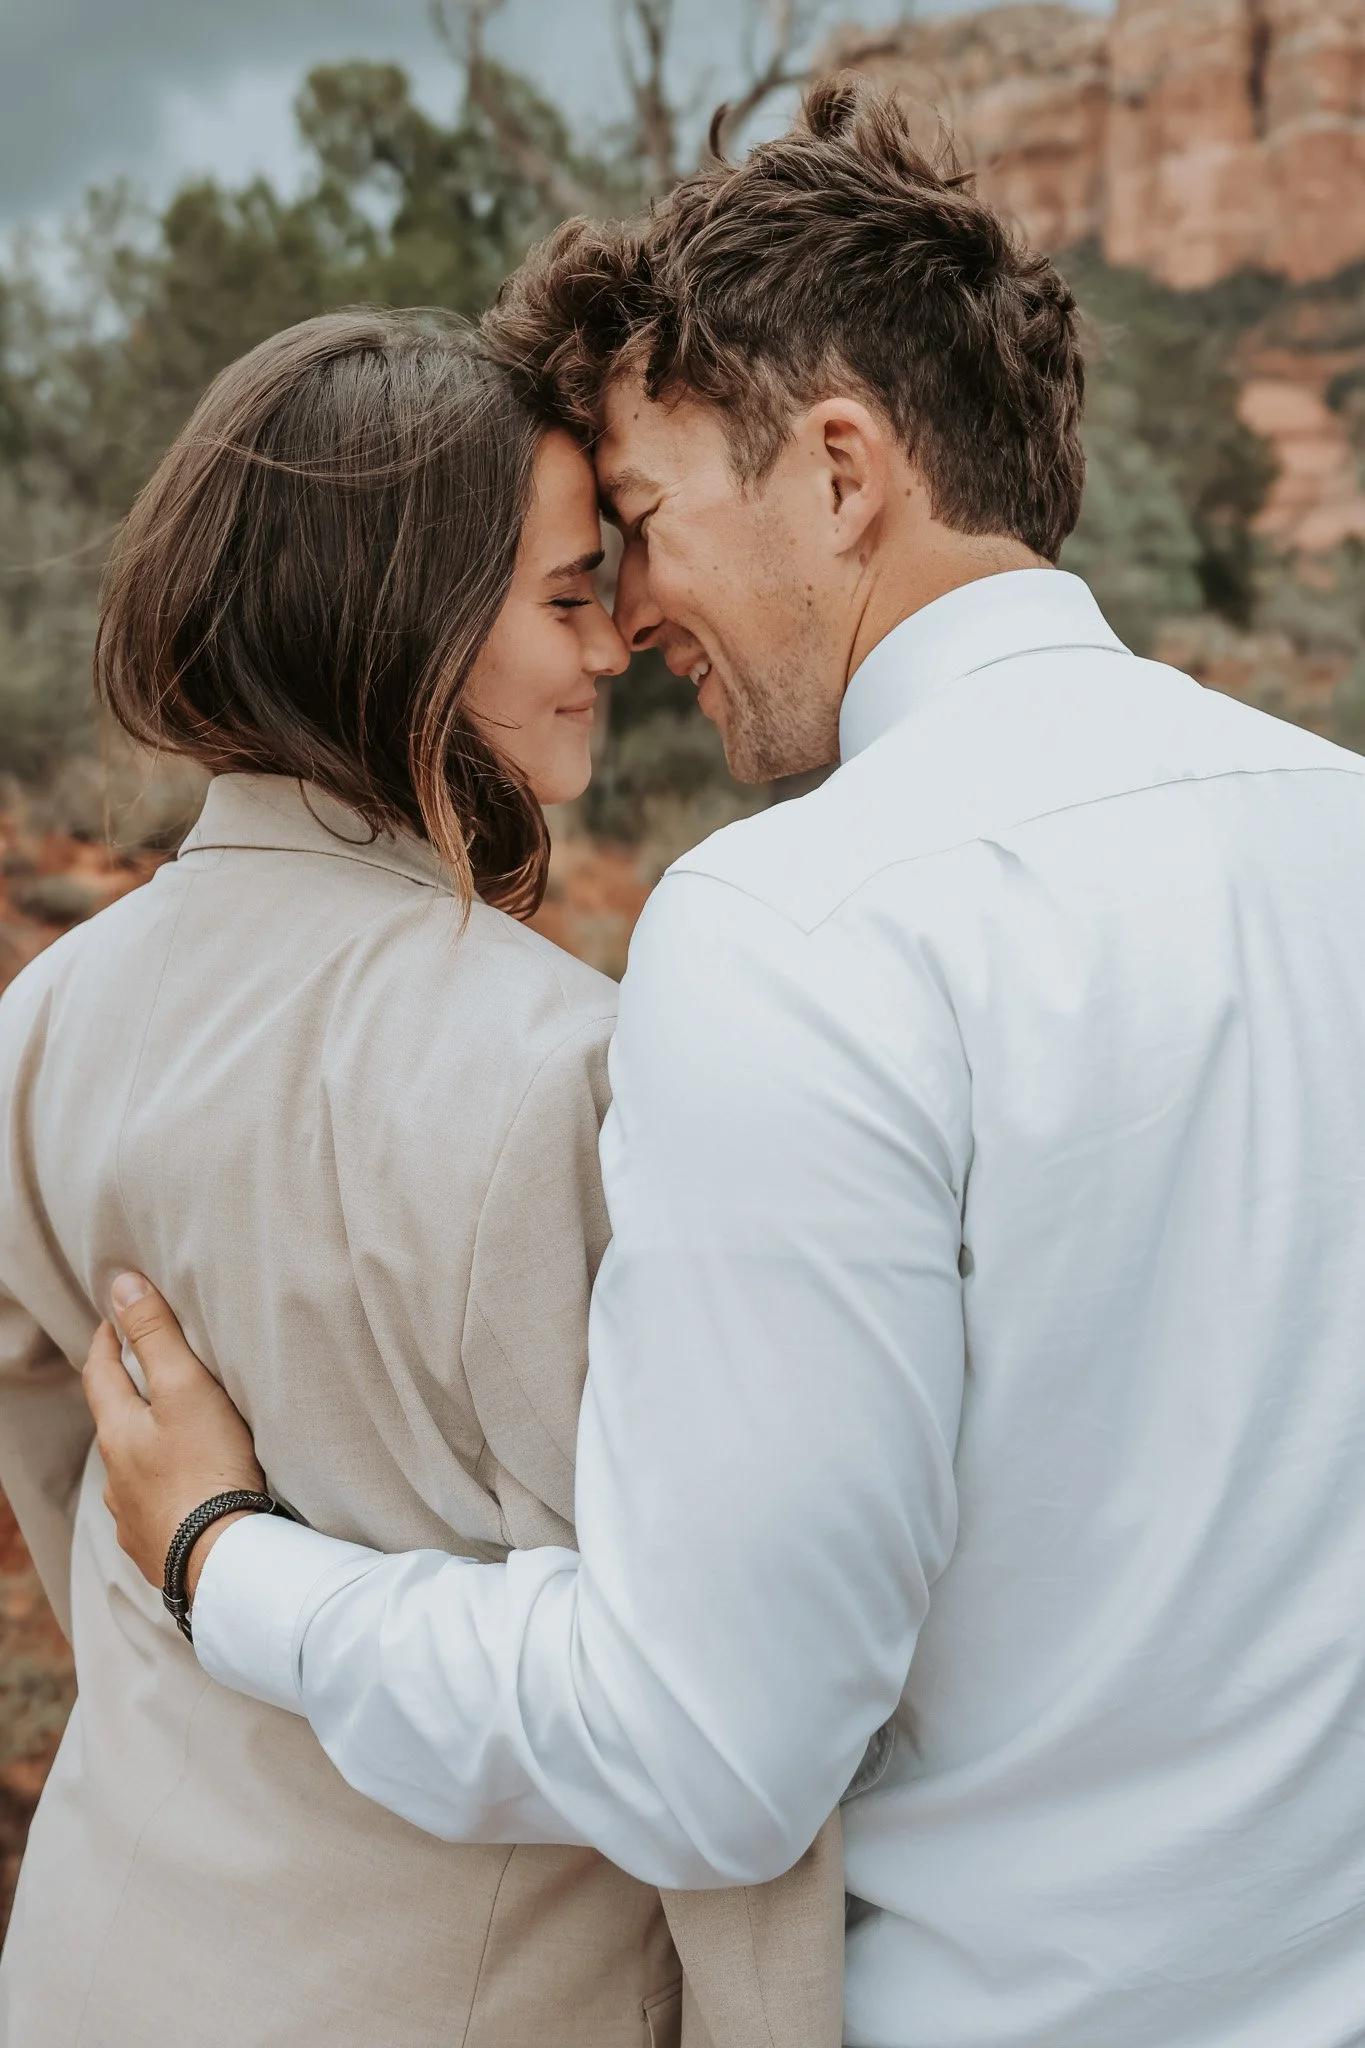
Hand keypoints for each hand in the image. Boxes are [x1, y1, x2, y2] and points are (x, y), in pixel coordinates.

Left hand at [83, 1274, 264, 1599]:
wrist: (221, 1560)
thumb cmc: (207, 1469)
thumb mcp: (185, 1388)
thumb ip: (155, 1335)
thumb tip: (122, 1284)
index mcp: (118, 1432)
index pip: (100, 1373)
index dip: (106, 1341)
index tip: (113, 1321)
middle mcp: (116, 1476)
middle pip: (114, 1423)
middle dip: (125, 1394)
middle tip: (142, 1371)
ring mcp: (133, 1516)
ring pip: (131, 1470)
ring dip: (143, 1447)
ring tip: (169, 1435)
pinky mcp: (157, 1547)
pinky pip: (152, 1510)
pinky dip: (162, 1491)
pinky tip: (181, 1494)